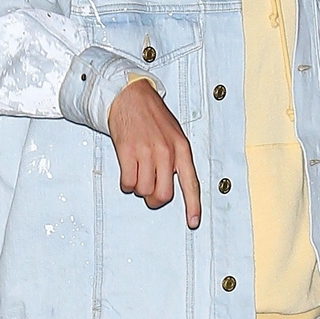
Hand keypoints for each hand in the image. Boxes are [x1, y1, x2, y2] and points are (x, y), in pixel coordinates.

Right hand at [107, 78, 200, 228]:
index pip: (191, 183)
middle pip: (163, 194)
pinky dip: (126, 183)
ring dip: (138, 188)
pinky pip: (128, 183)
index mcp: (181, 148)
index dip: (193, 205)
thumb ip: (176, 157)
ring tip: (138, 172)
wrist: (130, 96)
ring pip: (143, 190)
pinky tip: (128, 170)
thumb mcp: (173, 134)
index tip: (193, 222)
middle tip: (150, 192)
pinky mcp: (127, 152)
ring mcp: (146, 152)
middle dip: (155, 198)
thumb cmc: (152, 115)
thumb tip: (171, 182)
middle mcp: (166, 152)